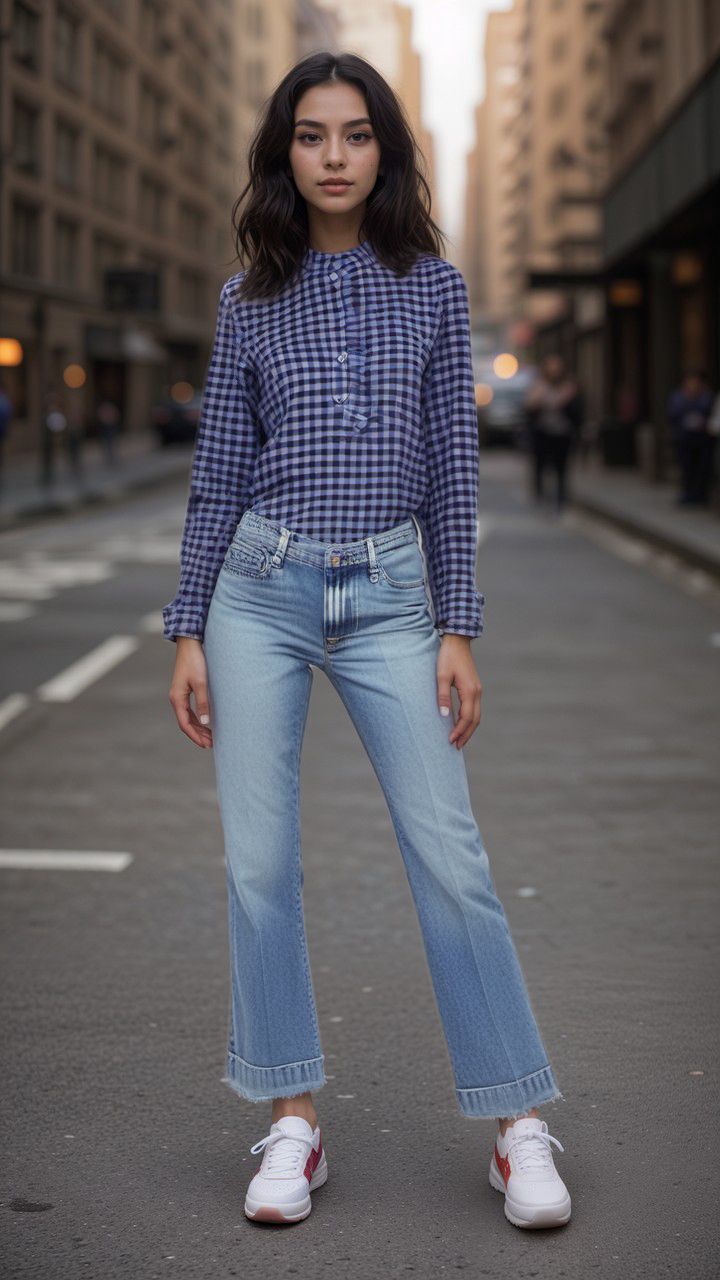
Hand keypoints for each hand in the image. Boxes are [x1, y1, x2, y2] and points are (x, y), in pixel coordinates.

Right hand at [169, 637, 212, 748]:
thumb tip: (206, 723)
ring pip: (188, 717)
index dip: (195, 736)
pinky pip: (190, 710)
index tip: (206, 745)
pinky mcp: (185, 690)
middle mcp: (176, 698)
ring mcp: (180, 694)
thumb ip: (203, 703)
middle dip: (198, 735)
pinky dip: (198, 718)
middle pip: (186, 723)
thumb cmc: (195, 661)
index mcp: (177, 698)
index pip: (185, 724)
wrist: (190, 643)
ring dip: (198, 727)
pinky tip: (207, 722)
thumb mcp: (201, 683)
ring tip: (210, 737)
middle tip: (211, 744)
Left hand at [436, 635, 482, 749]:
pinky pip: (474, 708)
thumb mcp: (441, 676)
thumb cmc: (448, 657)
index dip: (459, 731)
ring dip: (469, 729)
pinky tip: (461, 724)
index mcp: (470, 691)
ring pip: (476, 715)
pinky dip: (469, 720)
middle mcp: (477, 692)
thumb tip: (444, 716)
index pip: (466, 717)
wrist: (457, 641)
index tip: (450, 741)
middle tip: (456, 747)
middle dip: (466, 734)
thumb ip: (443, 696)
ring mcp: (477, 690)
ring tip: (459, 740)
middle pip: (474, 720)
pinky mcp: (474, 687)